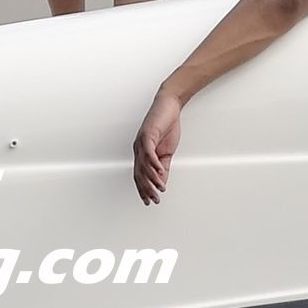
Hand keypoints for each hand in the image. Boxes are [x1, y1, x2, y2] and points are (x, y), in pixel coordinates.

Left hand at [132, 89, 182, 204]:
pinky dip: (154, 163)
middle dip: (146, 189)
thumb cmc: (166, 127)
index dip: (143, 189)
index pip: (139, 175)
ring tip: (160, 188)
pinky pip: (149, 151)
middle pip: (139, 173)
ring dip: (152, 178)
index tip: (148, 201)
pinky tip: (159, 172)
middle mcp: (138, 148)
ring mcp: (141, 141)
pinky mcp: (148, 134)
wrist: (169, 106)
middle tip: (154, 200)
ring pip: (143, 164)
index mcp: (141, 153)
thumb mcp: (166, 152)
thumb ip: (163, 168)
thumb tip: (161, 183)